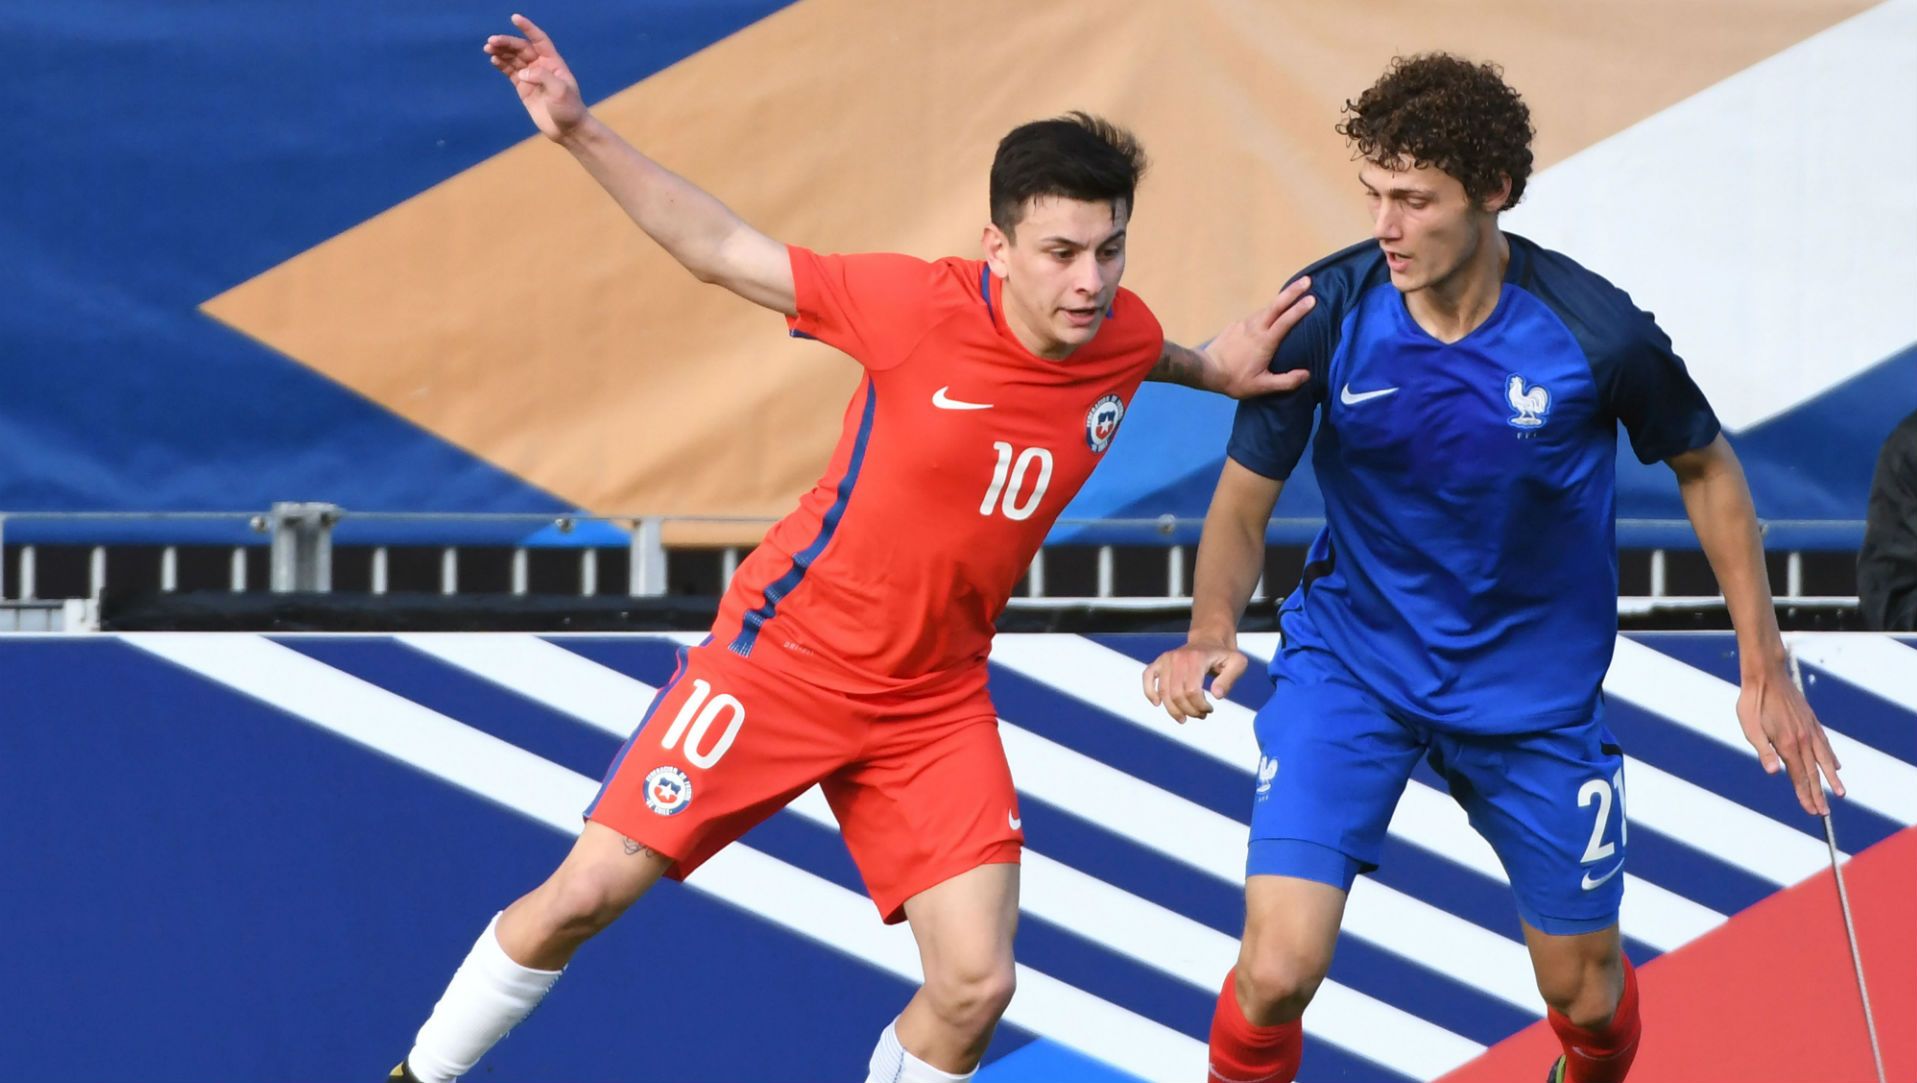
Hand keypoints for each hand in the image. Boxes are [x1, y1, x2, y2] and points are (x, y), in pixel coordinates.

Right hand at [484, 14, 587, 140]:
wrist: (567, 130)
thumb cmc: (569, 108)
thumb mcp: (560, 91)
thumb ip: (543, 77)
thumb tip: (523, 72)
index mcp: (553, 62)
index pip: (539, 40)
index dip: (528, 28)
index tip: (515, 18)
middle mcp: (541, 66)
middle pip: (522, 49)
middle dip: (507, 43)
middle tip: (492, 41)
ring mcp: (531, 77)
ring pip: (514, 59)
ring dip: (501, 52)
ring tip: (488, 48)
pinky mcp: (523, 88)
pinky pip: (511, 72)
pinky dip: (502, 65)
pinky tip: (494, 60)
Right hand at [1142, 641, 1247, 723]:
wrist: (1209, 640)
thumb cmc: (1224, 655)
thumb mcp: (1238, 664)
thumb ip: (1229, 679)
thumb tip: (1217, 695)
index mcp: (1196, 658)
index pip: (1192, 691)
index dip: (1200, 706)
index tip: (1210, 709)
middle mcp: (1177, 657)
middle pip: (1177, 695)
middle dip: (1189, 711)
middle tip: (1200, 714)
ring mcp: (1166, 659)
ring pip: (1163, 692)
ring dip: (1174, 710)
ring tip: (1185, 716)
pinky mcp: (1159, 661)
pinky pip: (1147, 677)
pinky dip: (1149, 692)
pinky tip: (1157, 704)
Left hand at [1201, 276, 1316, 398]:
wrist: (1206, 371)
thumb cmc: (1235, 380)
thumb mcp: (1262, 386)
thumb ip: (1286, 381)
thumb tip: (1307, 374)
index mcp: (1265, 341)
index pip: (1286, 321)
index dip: (1300, 309)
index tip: (1313, 298)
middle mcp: (1255, 327)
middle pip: (1277, 305)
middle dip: (1293, 291)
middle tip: (1307, 280)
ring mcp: (1244, 323)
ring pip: (1266, 308)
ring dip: (1280, 299)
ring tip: (1293, 293)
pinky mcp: (1235, 324)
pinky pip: (1255, 315)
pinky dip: (1267, 310)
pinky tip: (1270, 313)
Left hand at [1737, 663, 1844, 814]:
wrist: (1766, 675)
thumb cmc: (1752, 702)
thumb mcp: (1750, 728)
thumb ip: (1764, 751)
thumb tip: (1774, 772)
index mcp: (1786, 744)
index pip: (1798, 776)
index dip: (1805, 795)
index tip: (1812, 810)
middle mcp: (1802, 739)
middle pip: (1813, 773)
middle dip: (1818, 794)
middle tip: (1824, 813)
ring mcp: (1810, 730)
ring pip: (1825, 760)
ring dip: (1831, 779)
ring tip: (1840, 793)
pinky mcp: (1812, 722)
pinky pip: (1825, 744)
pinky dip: (1832, 757)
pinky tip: (1836, 766)